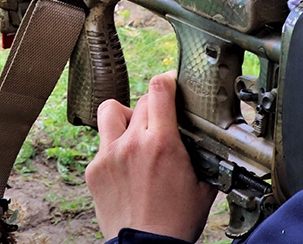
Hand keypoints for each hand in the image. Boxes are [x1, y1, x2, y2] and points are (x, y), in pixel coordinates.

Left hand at [85, 72, 216, 241]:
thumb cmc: (176, 222)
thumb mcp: (203, 184)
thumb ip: (201, 155)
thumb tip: (207, 140)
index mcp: (162, 143)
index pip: (159, 89)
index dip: (167, 80)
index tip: (172, 83)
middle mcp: (132, 142)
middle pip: (140, 100)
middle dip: (154, 107)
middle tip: (161, 123)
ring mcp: (109, 154)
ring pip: (110, 111)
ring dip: (124, 117)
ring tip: (134, 133)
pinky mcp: (94, 169)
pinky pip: (102, 144)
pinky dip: (114, 149)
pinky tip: (125, 167)